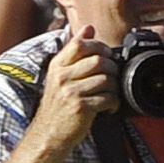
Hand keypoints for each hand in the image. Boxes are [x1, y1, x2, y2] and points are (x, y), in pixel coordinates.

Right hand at [37, 26, 119, 142]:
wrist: (49, 134)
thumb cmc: (58, 104)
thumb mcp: (60, 75)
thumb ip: (73, 51)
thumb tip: (89, 28)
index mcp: (57, 66)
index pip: (80, 44)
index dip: (99, 46)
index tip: (106, 55)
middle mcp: (62, 77)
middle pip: (98, 60)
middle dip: (112, 67)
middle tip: (112, 77)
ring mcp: (70, 92)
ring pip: (106, 79)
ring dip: (114, 87)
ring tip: (110, 93)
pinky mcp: (80, 108)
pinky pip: (107, 98)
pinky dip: (113, 103)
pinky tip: (109, 106)